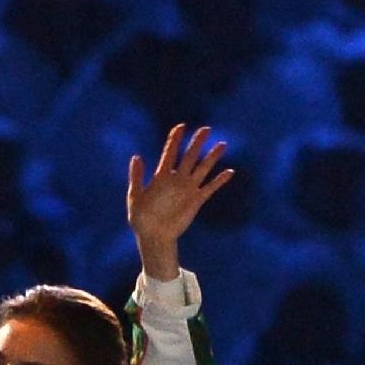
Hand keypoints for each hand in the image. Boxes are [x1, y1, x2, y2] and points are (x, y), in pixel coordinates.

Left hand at [127, 125, 232, 280]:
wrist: (154, 237)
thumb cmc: (141, 219)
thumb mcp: (135, 196)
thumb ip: (136, 177)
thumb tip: (137, 156)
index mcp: (162, 176)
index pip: (170, 152)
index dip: (175, 139)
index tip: (181, 126)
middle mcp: (177, 179)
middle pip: (190, 156)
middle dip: (197, 142)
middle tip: (206, 129)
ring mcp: (188, 189)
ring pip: (202, 169)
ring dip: (212, 157)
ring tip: (222, 144)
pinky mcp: (196, 201)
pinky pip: (210, 188)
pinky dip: (219, 180)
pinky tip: (229, 172)